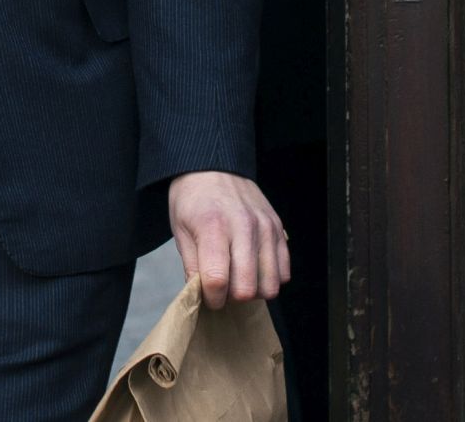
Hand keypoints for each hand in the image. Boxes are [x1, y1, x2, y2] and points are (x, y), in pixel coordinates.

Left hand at [166, 171, 290, 307]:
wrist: (212, 165)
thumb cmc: (192, 199)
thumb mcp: (179, 229)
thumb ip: (191, 266)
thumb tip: (201, 297)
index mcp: (213, 227)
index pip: (216, 280)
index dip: (211, 298)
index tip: (208, 296)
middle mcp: (243, 227)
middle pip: (246, 288)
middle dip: (232, 298)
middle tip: (223, 287)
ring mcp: (265, 228)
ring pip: (270, 285)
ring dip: (253, 290)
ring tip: (239, 278)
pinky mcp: (279, 228)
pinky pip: (284, 271)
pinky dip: (270, 277)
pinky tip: (255, 268)